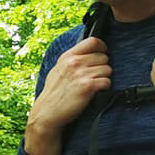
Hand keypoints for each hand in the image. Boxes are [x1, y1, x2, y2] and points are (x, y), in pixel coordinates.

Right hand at [23, 37, 110, 154]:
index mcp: (67, 57)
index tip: (101, 55)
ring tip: (91, 86)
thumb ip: (72, 60)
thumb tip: (89, 53)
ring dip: (103, 78)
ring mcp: (81, 74)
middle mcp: (74, 63)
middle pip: (104, 57)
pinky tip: (94, 93)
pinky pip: (107, 81)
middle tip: (92, 78)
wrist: (47, 113)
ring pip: (108, 69)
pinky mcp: (88, 86)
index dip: (102, 47)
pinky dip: (104, 88)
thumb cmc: (54, 94)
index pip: (93, 41)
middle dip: (102, 67)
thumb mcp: (58, 70)